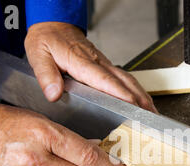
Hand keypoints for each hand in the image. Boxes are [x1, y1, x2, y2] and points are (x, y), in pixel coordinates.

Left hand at [25, 22, 156, 112]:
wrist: (53, 24)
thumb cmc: (47, 39)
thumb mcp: (38, 55)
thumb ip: (46, 75)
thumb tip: (53, 93)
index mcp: (82, 63)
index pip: (105, 81)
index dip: (121, 94)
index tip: (132, 106)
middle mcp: (97, 63)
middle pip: (124, 82)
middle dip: (139, 100)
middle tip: (148, 117)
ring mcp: (103, 64)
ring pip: (129, 80)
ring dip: (142, 96)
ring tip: (151, 113)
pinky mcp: (105, 65)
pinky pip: (125, 79)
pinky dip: (137, 91)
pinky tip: (141, 100)